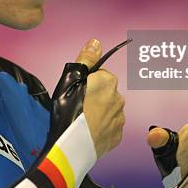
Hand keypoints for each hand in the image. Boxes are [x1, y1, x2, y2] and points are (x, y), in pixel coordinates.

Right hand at [76, 38, 125, 158]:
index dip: (86, 82)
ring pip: (108, 110)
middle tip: (76, 106)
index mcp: (108, 82)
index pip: (99, 75)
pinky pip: (109, 128)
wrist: (71, 146)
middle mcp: (118, 98)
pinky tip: (87, 132)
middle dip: (93, 97)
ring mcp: (119, 119)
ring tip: (81, 121)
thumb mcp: (71, 79)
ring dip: (98, 113)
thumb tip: (96, 41)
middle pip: (104, 92)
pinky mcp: (117, 137)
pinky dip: (100, 129)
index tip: (76, 91)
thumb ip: (86, 59)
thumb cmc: (68, 112)